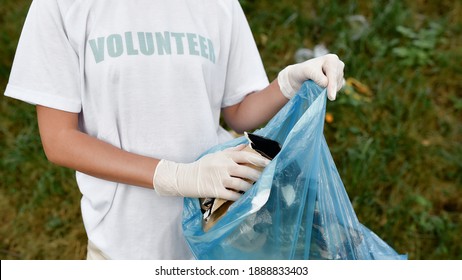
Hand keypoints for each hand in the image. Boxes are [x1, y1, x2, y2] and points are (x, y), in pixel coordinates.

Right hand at [153, 145, 269, 200]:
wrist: (185, 177)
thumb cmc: (203, 165)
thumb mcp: (217, 154)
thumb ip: (232, 151)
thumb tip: (247, 145)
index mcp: (225, 157)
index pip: (245, 156)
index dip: (259, 160)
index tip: (269, 163)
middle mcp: (223, 166)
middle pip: (246, 171)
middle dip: (258, 176)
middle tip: (265, 180)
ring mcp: (219, 179)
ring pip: (241, 184)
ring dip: (250, 188)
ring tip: (254, 189)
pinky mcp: (215, 191)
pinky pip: (232, 195)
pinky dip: (239, 197)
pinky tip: (243, 198)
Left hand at [277, 54, 344, 100]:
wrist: (299, 77)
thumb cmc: (302, 72)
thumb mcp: (307, 71)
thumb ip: (318, 77)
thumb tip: (326, 84)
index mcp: (331, 59)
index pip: (333, 74)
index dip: (332, 85)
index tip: (331, 97)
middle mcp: (338, 64)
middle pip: (337, 81)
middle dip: (330, 88)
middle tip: (318, 90)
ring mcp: (340, 73)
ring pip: (337, 86)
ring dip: (329, 90)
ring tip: (317, 86)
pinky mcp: (339, 81)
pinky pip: (337, 90)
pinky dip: (330, 91)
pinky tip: (322, 88)